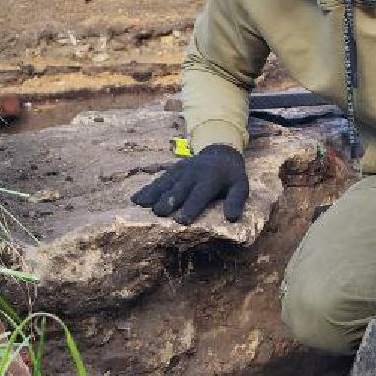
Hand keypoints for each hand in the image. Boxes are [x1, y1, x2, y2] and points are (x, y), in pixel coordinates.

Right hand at [130, 143, 248, 223]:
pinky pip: (158, 180)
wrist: (220, 154)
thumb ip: (236, 201)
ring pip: (165, 183)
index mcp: (211, 178)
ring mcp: (180, 171)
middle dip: (169, 200)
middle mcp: (193, 173)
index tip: (181, 221)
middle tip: (159, 213)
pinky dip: (146, 189)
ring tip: (141, 206)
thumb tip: (232, 218)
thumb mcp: (241, 187)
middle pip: (179, 189)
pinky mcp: (172, 170)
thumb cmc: (231, 177)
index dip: (191, 207)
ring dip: (153, 194)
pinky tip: (135, 199)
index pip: (200, 194)